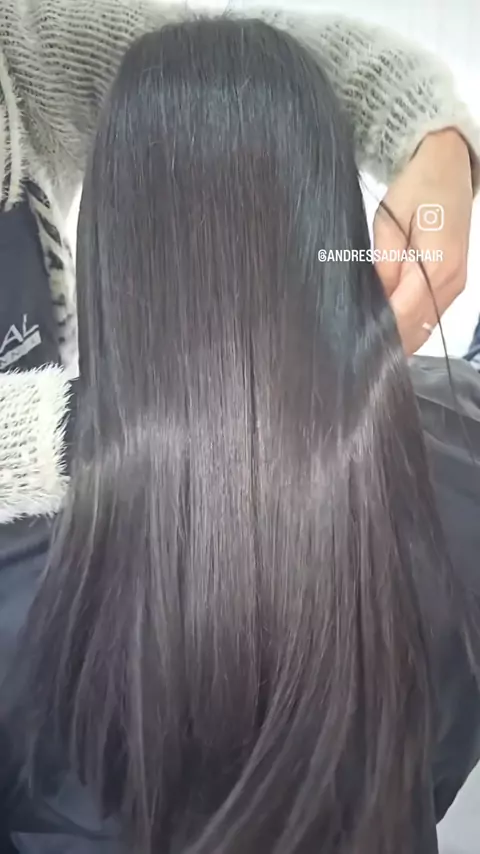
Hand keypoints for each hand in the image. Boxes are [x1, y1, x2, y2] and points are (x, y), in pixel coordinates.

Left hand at [373, 128, 473, 353]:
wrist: (449, 166)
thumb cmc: (416, 188)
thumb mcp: (387, 222)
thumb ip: (383, 265)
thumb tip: (375, 301)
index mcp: (436, 266)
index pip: (403, 316)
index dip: (378, 333)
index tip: (352, 342)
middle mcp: (451, 282)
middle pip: (415, 329)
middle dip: (385, 341)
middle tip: (351, 349)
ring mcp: (456, 286)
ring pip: (423, 328)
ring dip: (397, 337)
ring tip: (364, 342)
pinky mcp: (453, 285)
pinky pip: (429, 317)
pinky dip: (408, 326)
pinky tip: (385, 328)